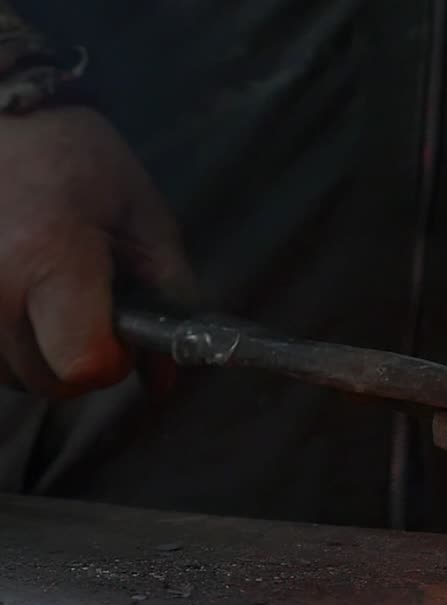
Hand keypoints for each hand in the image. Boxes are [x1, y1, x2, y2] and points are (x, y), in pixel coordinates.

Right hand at [0, 106, 195, 397]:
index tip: (123, 334)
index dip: (113, 360)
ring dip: (39, 354)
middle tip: (90, 308)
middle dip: (80, 360)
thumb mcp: (144, 220)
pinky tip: (20, 296)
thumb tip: (164, 381)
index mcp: (49, 259)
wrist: (0, 119)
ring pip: (7, 375)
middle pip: (44, 380)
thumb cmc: (76, 161)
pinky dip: (6, 341)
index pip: (81, 363)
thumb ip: (168, 300)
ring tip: (50, 294)